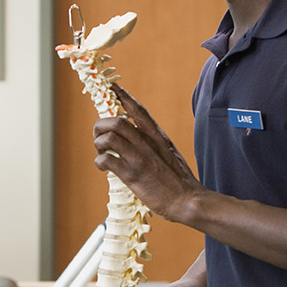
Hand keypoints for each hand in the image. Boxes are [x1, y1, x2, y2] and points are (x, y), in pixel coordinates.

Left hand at [93, 86, 206, 224]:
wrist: (188, 201)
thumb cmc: (178, 181)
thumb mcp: (169, 153)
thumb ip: (154, 144)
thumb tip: (138, 140)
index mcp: (157, 137)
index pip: (138, 110)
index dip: (123, 95)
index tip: (111, 86)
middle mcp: (148, 143)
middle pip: (117, 120)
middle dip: (101, 125)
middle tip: (99, 136)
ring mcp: (139, 158)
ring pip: (109, 137)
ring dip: (98, 143)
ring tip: (100, 152)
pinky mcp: (133, 175)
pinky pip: (107, 160)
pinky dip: (99, 161)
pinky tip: (103, 167)